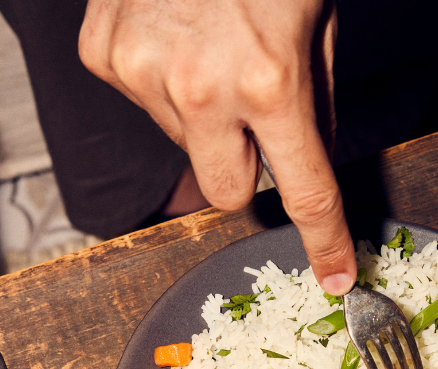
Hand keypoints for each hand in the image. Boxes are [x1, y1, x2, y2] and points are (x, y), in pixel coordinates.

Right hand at [80, 0, 356, 294]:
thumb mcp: (315, 20)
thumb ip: (313, 94)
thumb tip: (309, 151)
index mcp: (270, 83)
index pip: (303, 190)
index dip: (322, 238)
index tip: (333, 273)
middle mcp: (203, 90)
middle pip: (223, 189)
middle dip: (242, 168)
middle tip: (251, 120)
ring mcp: (144, 74)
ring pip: (182, 140)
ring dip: (200, 112)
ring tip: (207, 43)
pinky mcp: (104, 55)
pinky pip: (140, 97)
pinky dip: (159, 78)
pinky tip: (171, 31)